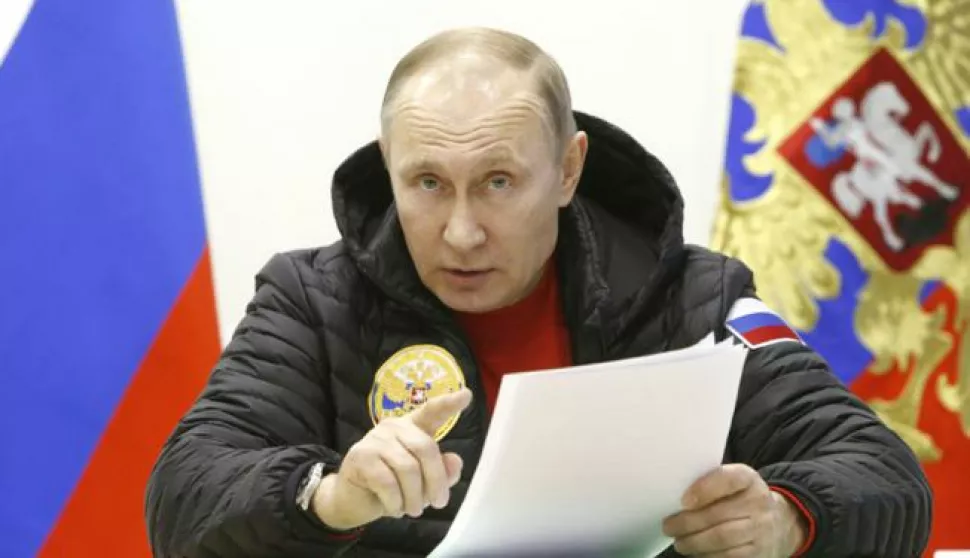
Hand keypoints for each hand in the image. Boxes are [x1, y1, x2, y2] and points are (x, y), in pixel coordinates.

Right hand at [312, 388, 471, 529]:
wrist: (353, 500)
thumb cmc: (392, 487)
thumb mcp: (423, 483)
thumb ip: (442, 473)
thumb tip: (455, 461)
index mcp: (413, 428)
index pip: (432, 411)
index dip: (449, 403)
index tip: (466, 395)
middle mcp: (394, 427)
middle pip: (425, 448)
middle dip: (436, 481)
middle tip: (438, 504)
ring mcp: (375, 439)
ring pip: (407, 469)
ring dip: (414, 497)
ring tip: (412, 509)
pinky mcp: (361, 456)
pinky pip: (388, 483)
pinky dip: (395, 502)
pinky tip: (394, 507)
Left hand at [662, 464, 806, 556]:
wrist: (780, 522)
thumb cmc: (743, 499)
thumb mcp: (734, 483)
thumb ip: (711, 484)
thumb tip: (676, 497)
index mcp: (749, 479)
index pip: (728, 479)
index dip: (704, 489)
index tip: (684, 501)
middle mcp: (759, 504)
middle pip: (718, 515)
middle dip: (687, 523)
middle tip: (669, 526)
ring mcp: (762, 531)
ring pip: (721, 539)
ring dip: (694, 542)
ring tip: (680, 542)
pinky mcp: (759, 554)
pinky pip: (728, 557)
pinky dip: (707, 555)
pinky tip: (696, 552)